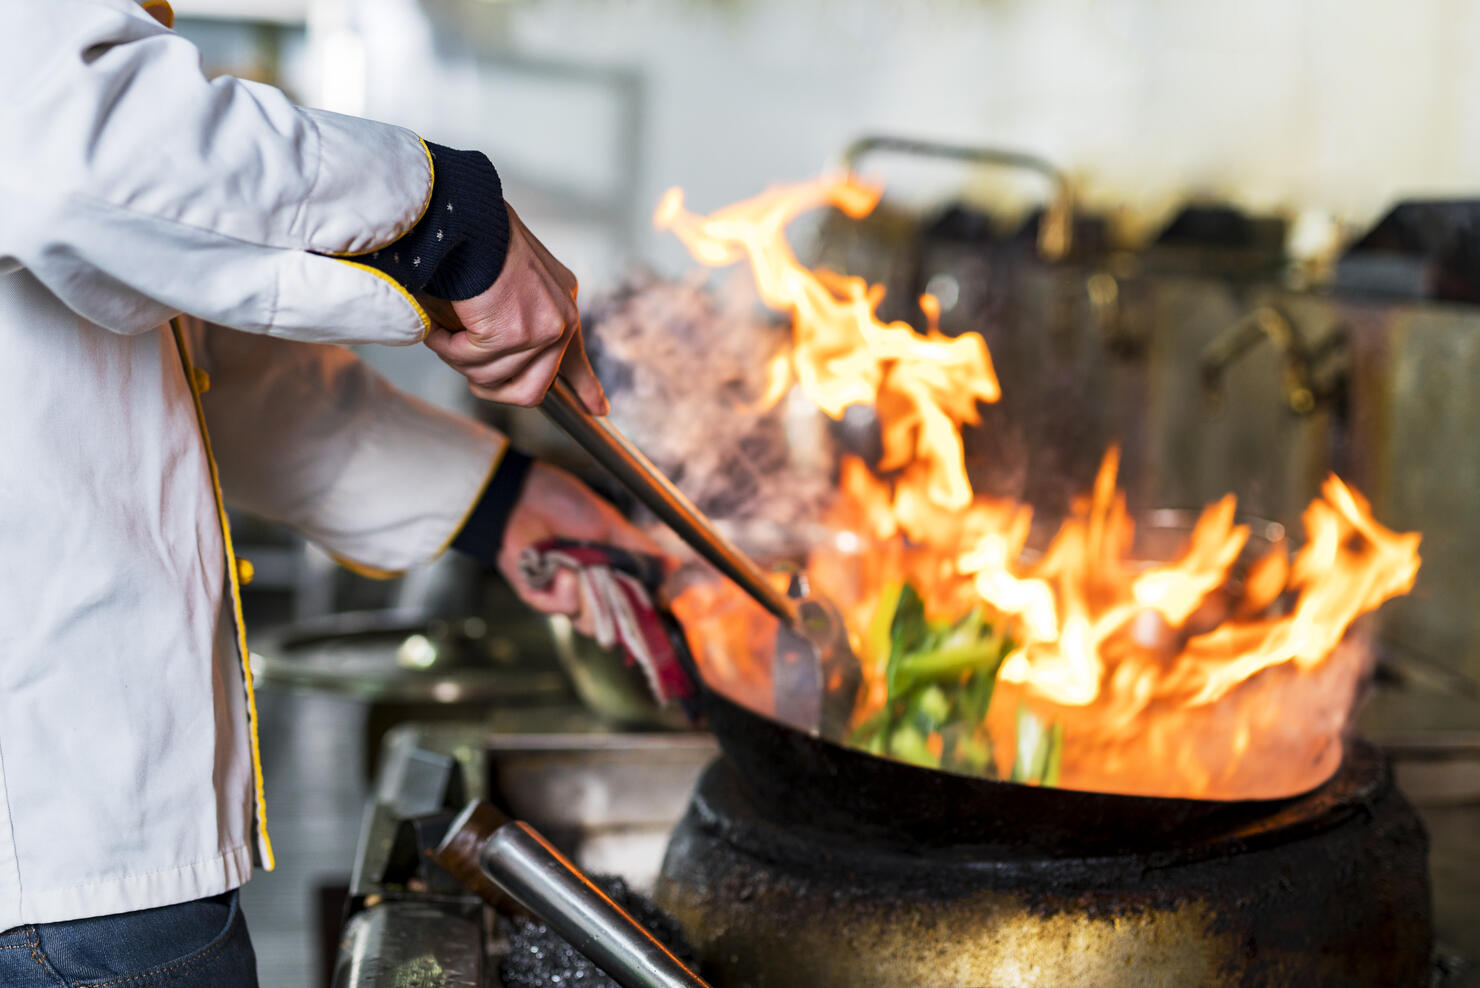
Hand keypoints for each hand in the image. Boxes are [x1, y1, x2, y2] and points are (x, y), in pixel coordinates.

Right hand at [422, 203, 606, 414]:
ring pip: (494, 380)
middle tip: (460, 355)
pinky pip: (471, 363)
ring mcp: (542, 328)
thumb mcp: (505, 286)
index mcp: (561, 302)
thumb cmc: (473, 241)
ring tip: (446, 328)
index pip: (576, 359)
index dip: (586, 387)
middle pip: (532, 390)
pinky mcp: (515, 332)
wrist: (463, 214)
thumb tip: (507, 365)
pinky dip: (446, 347)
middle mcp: (561, 318)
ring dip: (460, 359)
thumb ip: (514, 324)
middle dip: (489, 383)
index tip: (598, 409)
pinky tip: (441, 322)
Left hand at [498, 462, 662, 632]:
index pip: (632, 604)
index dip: (643, 610)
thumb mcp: (611, 524)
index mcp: (608, 573)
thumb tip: (675, 564)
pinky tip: (565, 571)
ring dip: (592, 601)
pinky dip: (565, 593)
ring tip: (586, 572)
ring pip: (587, 622)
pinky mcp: (537, 595)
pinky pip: (559, 607)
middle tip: (619, 589)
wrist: (523, 494)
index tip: (654, 609)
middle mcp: (588, 589)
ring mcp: (563, 594)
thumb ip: (641, 549)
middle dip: (620, 613)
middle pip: (613, 622)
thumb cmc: (564, 504)